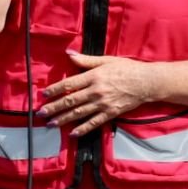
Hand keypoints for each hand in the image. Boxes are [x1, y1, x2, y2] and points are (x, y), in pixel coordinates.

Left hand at [40, 52, 156, 136]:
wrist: (146, 82)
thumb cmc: (126, 69)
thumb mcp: (106, 60)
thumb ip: (86, 60)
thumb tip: (69, 54)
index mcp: (93, 76)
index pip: (69, 84)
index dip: (55, 90)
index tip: (44, 94)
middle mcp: (96, 91)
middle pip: (71, 100)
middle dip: (54, 107)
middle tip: (41, 113)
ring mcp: (103, 104)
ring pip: (79, 113)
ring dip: (64, 119)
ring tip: (51, 124)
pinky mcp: (110, 113)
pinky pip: (94, 122)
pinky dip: (83, 129)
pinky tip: (73, 134)